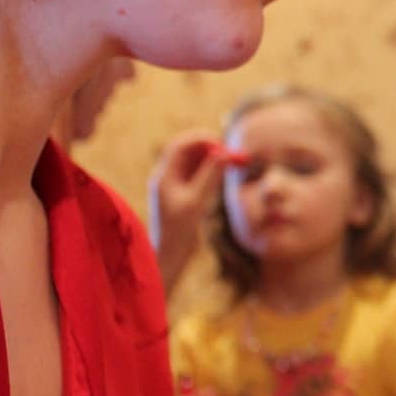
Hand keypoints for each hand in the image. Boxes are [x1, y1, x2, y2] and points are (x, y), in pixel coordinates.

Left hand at [148, 130, 225, 286]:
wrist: (170, 256)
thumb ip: (209, 176)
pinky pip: (198, 175)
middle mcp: (168, 177)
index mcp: (164, 176)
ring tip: (231, 162)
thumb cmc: (178, 232)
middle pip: (187, 151)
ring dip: (212, 159)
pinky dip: (211, 171)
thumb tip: (224, 154)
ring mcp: (175, 186)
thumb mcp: (196, 201)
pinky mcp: (185, 195)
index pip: (180, 146)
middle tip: (230, 150)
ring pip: (194, 163)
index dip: (200, 139)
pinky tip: (223, 174)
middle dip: (209, 147)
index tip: (222, 142)